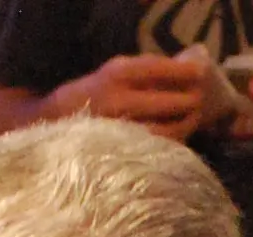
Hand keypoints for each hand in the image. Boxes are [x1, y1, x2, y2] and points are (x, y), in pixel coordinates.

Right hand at [50, 54, 208, 140]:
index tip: (201, 71)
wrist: (51, 124)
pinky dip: (171, 142)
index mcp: (118, 73)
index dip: (184, 71)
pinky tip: (178, 137)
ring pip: (166, 128)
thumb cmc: (89, 97)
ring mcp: (121, 128)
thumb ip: (140, 74)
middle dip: (189, 100)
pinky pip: (155, 147)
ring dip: (185, 124)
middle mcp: (121, 98)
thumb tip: (179, 72)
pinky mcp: (121, 151)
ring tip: (194, 119)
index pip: (159, 69)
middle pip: (168, 100)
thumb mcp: (110, 75)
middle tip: (201, 100)